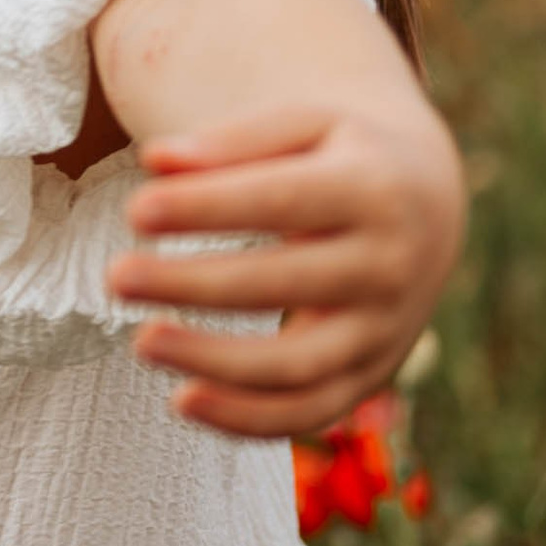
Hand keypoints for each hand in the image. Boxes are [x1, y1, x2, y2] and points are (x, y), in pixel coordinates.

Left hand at [104, 95, 464, 438]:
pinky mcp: (370, 375)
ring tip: (141, 341)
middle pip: (285, 283)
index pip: (284, 200)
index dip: (209, 208)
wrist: (429, 206)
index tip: (136, 210)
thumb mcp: (307, 126)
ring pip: (298, 365)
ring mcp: (385, 330)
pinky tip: (181, 398)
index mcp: (375, 188)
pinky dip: (246, 419)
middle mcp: (390, 265)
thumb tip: (156, 159)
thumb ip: (235, 140)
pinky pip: (309, 412)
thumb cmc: (343, 156)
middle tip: (116, 276)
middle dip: (195, 285)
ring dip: (215, 362)